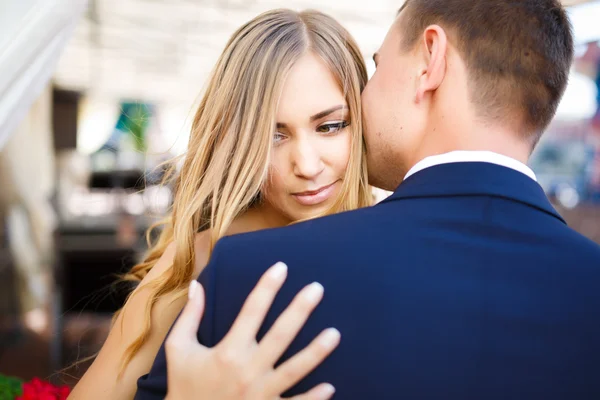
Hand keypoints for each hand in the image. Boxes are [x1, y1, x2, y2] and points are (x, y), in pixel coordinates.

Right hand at [165, 262, 339, 399]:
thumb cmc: (184, 386)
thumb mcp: (179, 349)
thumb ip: (190, 316)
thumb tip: (197, 284)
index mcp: (228, 351)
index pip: (252, 310)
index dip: (267, 287)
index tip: (282, 267)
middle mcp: (247, 370)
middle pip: (280, 335)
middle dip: (300, 310)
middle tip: (318, 288)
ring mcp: (260, 394)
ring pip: (295, 369)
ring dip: (316, 352)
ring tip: (335, 333)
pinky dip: (312, 398)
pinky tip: (330, 387)